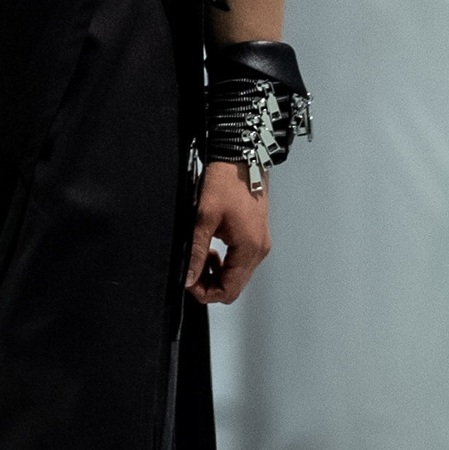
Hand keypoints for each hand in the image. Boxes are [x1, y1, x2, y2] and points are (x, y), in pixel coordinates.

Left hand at [186, 159, 270, 304]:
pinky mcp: (256, 235)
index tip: (189, 280)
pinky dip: (224, 261)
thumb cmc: (226, 180)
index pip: (228, 291)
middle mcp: (259, 248)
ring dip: (216, 272)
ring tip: (201, 254)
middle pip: (234, 286)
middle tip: (192, 267)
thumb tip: (189, 278)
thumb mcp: (203, 217)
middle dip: (209, 283)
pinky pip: (240, 261)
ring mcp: (259, 242)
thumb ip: (196, 251)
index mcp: (249, 247)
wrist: (241, 157)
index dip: (204, 292)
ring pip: (237, 275)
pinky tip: (211, 246)